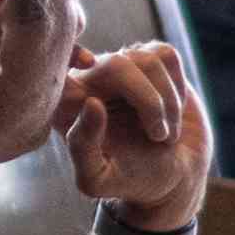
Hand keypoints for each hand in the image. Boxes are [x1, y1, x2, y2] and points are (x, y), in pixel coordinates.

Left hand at [58, 36, 212, 234]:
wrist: (172, 175)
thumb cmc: (129, 179)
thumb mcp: (96, 179)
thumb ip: (82, 147)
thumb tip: (91, 102)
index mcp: (65, 105)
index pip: (57, 70)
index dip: (73, 62)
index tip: (96, 97)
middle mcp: (89, 78)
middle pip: (116, 65)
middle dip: (148, 102)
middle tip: (158, 136)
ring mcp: (122, 65)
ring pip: (147, 61)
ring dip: (167, 103)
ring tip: (165, 134)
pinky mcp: (151, 59)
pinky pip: (165, 55)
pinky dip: (177, 88)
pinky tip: (172, 111)